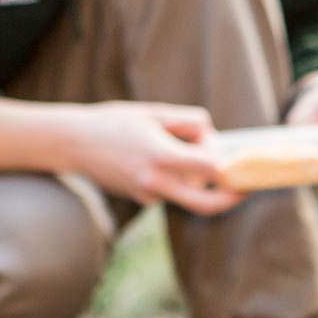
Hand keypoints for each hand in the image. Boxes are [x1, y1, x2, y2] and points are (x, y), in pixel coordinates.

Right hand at [65, 102, 242, 215]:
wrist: (71, 143)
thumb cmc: (114, 122)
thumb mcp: (155, 113)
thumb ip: (190, 123)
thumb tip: (215, 140)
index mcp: (162, 157)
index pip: (212, 170)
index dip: (224, 160)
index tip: (233, 154)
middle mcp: (156, 182)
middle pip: (208, 205)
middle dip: (231, 199)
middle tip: (246, 189)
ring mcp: (148, 195)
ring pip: (190, 196)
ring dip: (199, 182)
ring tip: (179, 151)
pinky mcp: (142, 200)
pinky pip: (172, 192)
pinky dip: (178, 180)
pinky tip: (157, 159)